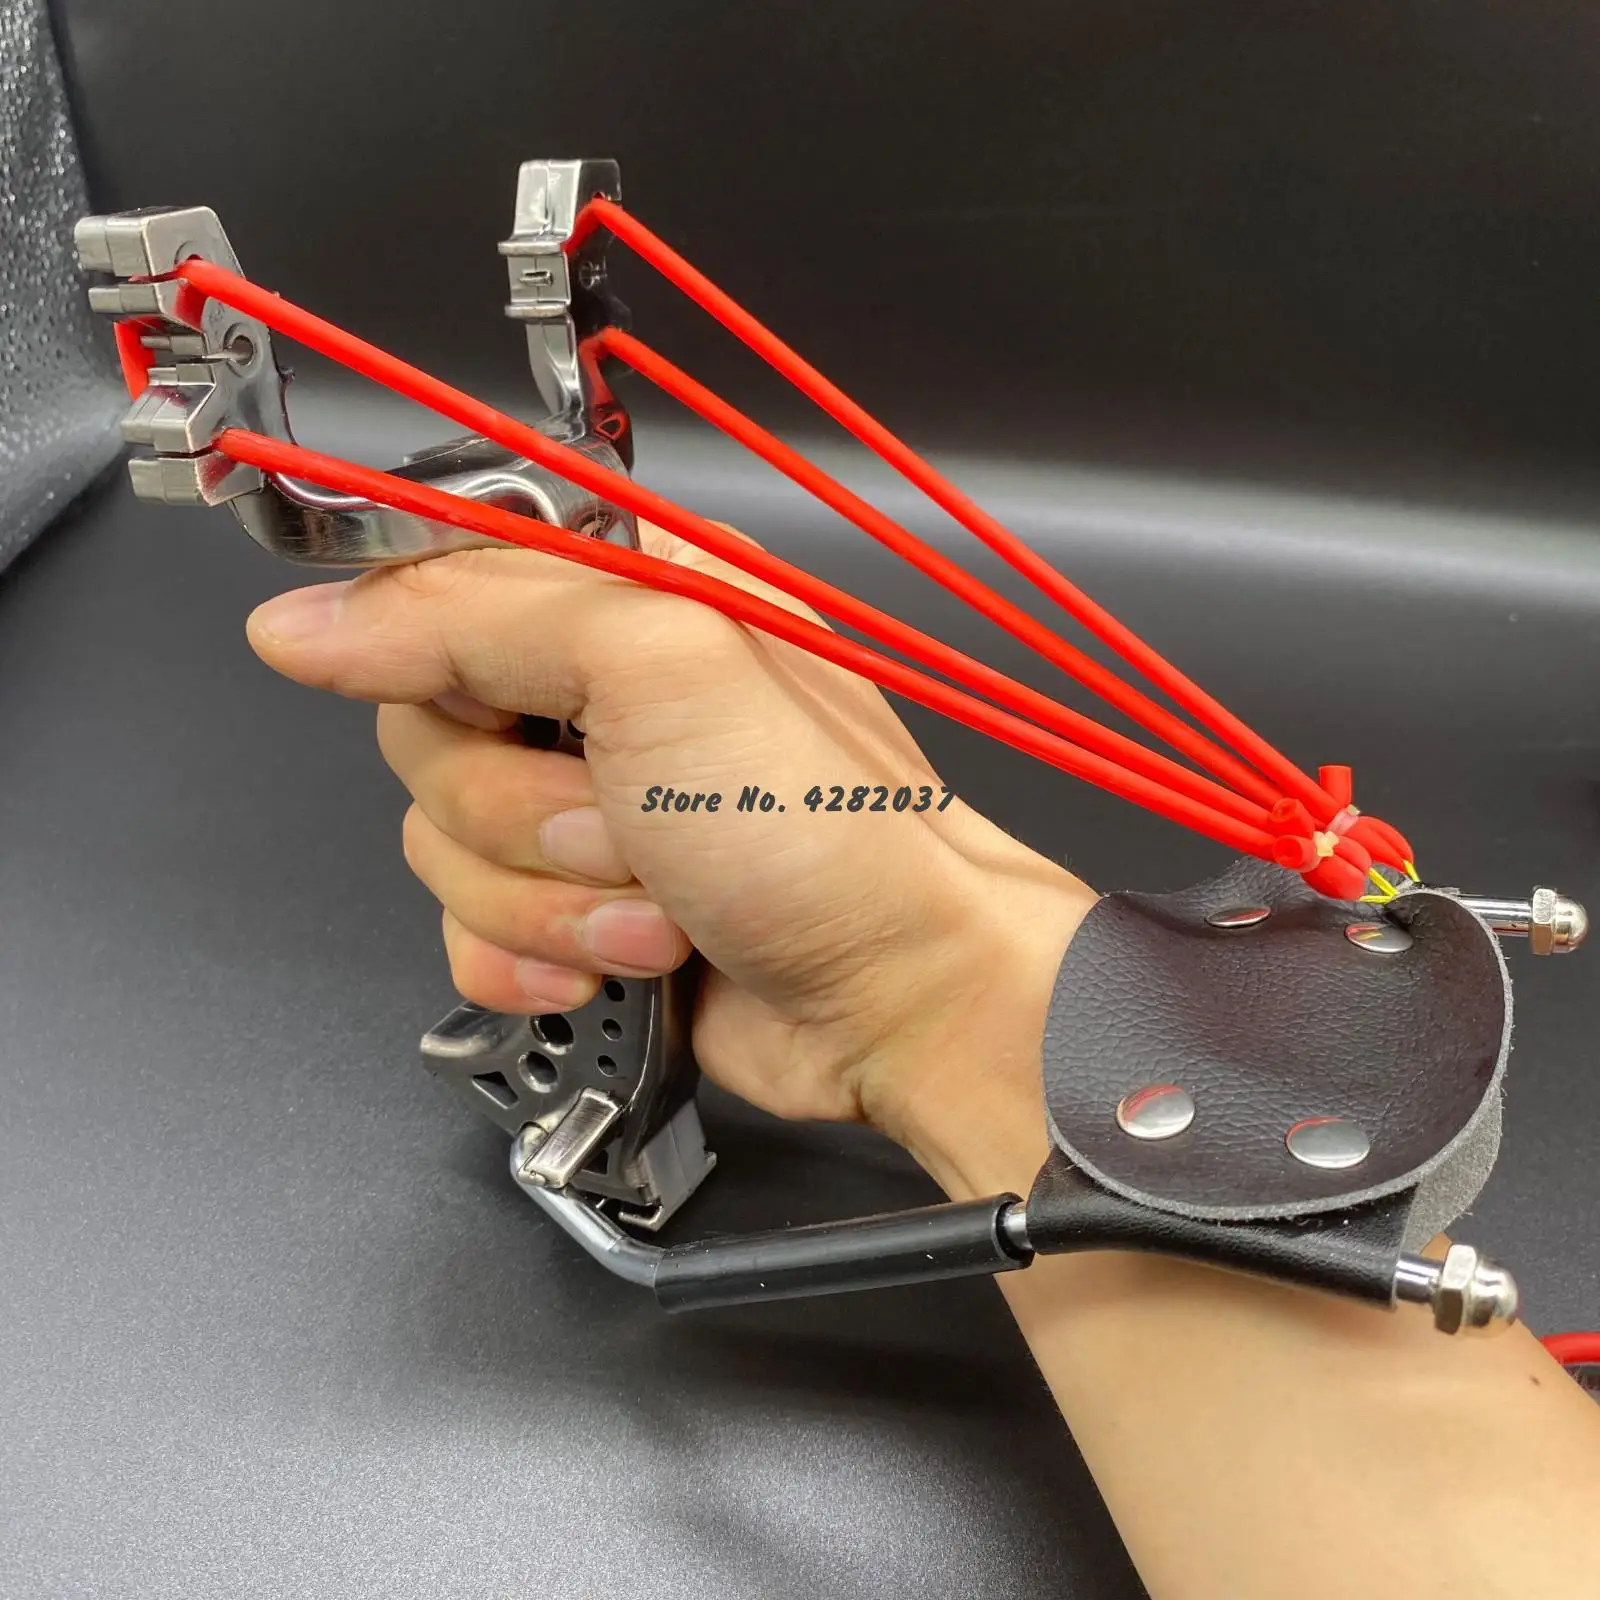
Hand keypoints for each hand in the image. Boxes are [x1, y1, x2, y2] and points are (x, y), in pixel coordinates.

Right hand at [247, 525, 1094, 1193]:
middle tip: (628, 825)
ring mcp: (583, 807)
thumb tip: (306, 624)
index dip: (424, 648)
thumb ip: (471, 618)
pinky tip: (625, 963)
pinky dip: (536, 958)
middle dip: (520, 812)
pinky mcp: (576, 907)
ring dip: (548, 899)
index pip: (438, 580)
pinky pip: (467, 929)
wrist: (896, 993)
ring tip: (660, 906)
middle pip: (424, 728)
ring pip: (440, 843)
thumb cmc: (821, 825)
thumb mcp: (655, 667)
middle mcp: (596, 691)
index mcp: (625, 591)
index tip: (485, 710)